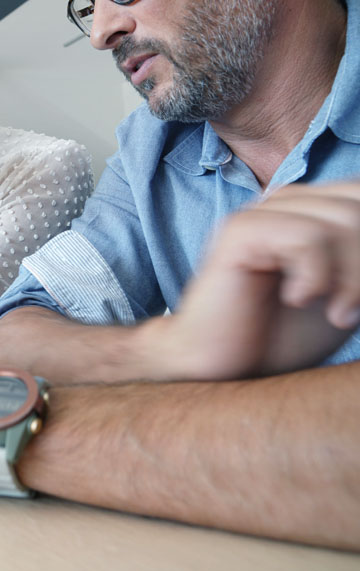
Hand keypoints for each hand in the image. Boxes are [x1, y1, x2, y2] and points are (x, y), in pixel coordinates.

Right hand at [144, 181, 359, 378]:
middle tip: (354, 311)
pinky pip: (305, 235)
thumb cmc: (281, 338)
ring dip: (353, 276)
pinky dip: (316, 275)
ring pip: (343, 218)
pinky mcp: (240, 231)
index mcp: (313, 210)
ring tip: (338, 313)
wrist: (224, 368)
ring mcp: (262, 212)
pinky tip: (297, 299)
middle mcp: (288, 202)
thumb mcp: (350, 296)